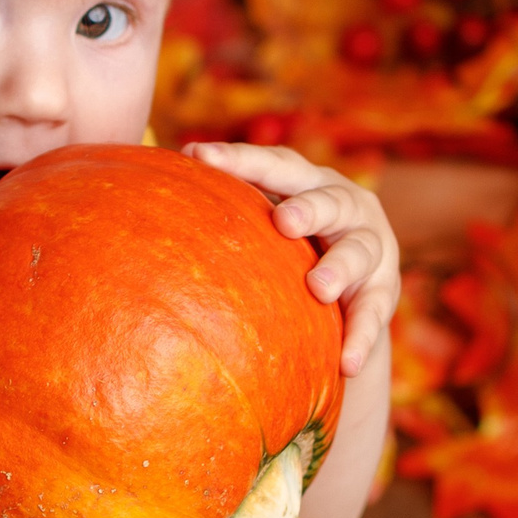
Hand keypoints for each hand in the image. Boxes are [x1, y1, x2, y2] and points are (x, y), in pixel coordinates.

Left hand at [186, 142, 399, 378]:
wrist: (349, 290)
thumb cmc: (286, 248)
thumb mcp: (263, 225)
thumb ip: (225, 214)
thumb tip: (135, 197)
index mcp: (307, 182)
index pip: (276, 165)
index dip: (240, 159)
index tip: (199, 154)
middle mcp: (345, 206)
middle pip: (328, 200)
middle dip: (307, 209)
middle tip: (284, 221)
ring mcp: (370, 248)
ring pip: (359, 251)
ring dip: (339, 268)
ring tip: (320, 288)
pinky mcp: (382, 291)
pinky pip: (374, 313)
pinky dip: (361, 337)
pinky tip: (346, 363)